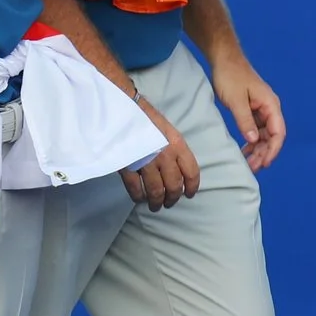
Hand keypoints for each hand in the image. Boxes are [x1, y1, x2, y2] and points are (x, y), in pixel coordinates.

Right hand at [120, 95, 201, 211]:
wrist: (123, 110)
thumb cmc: (147, 118)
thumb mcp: (168, 131)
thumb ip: (175, 150)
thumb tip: (178, 170)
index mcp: (178, 145)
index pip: (191, 171)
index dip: (192, 186)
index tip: (189, 194)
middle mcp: (165, 155)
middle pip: (173, 185)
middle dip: (172, 198)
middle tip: (169, 203)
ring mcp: (147, 162)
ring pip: (155, 190)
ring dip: (156, 202)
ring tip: (154, 206)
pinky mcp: (129, 166)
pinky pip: (135, 188)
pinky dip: (138, 197)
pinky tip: (139, 199)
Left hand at [208, 50, 286, 171]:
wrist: (224, 59)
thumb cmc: (231, 77)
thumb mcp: (236, 101)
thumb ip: (245, 121)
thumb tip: (253, 141)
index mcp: (271, 105)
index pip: (278, 132)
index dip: (273, 150)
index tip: (265, 164)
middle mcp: (270, 108)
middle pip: (273, 136)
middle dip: (265, 153)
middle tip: (252, 168)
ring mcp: (262, 109)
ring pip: (264, 135)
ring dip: (258, 149)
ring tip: (248, 163)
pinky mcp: (253, 109)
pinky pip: (256, 130)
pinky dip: (252, 142)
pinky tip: (244, 151)